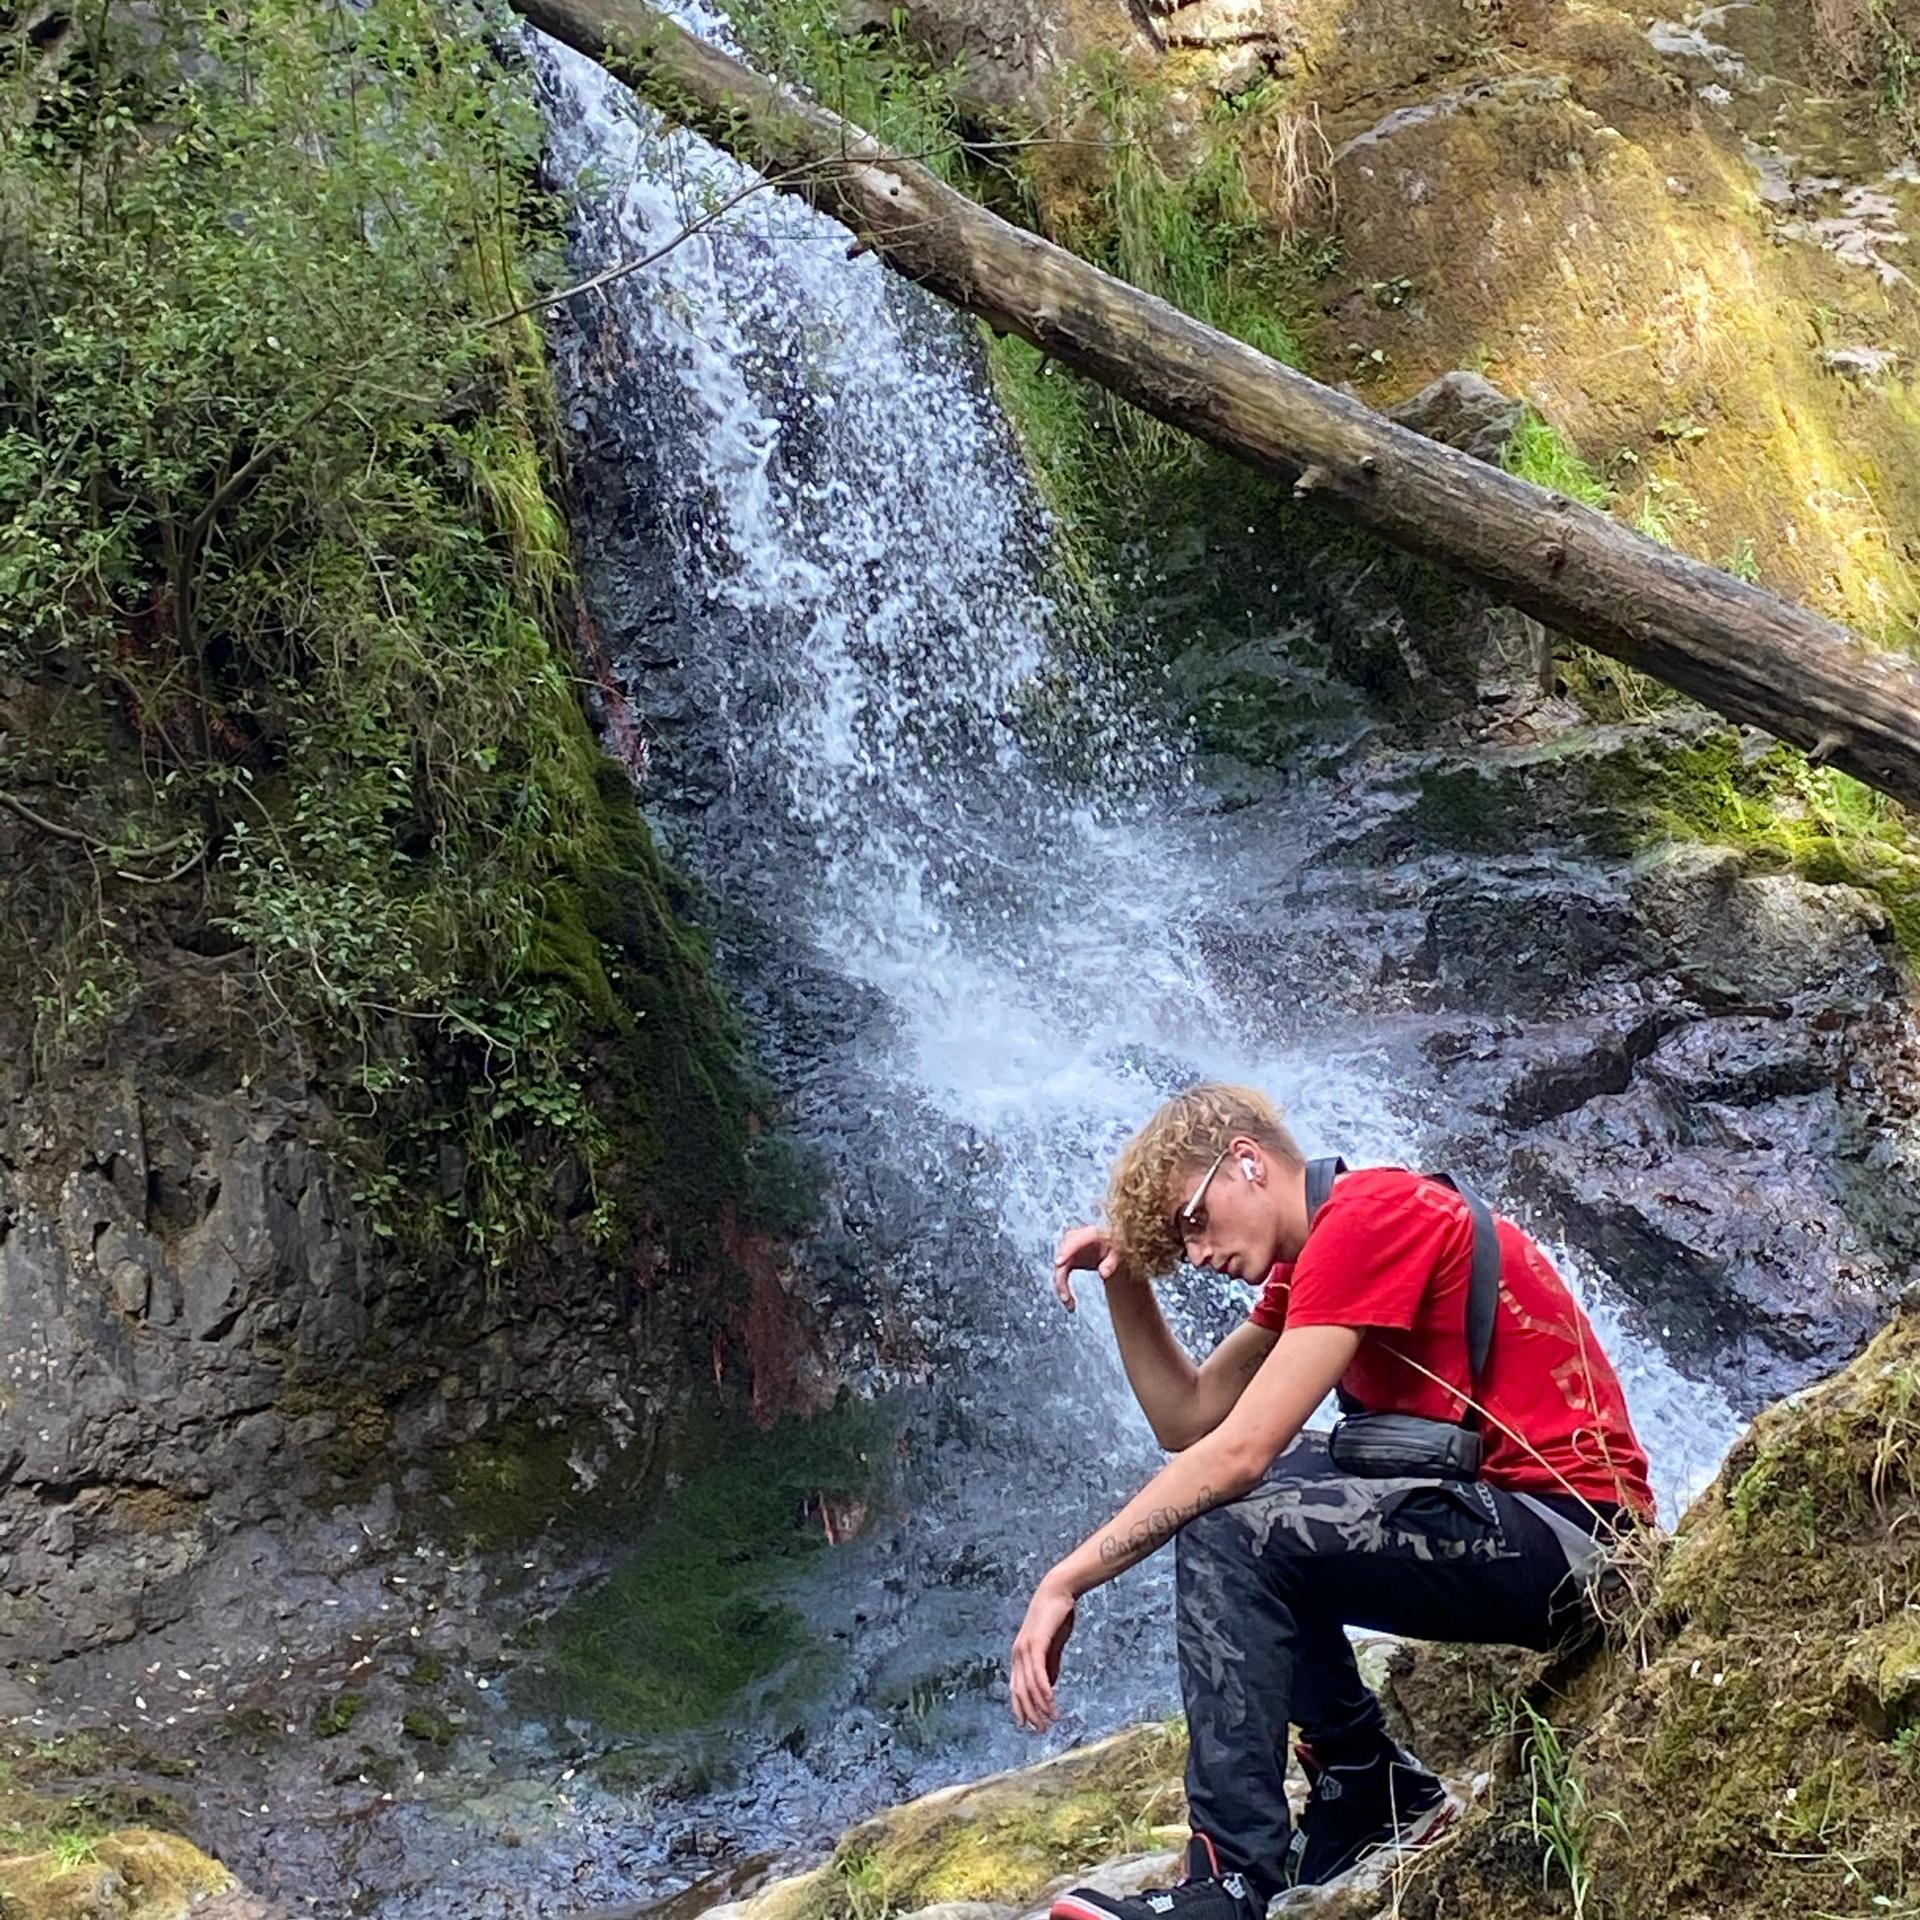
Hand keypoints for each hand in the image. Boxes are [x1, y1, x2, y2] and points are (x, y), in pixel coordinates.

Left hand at [1009, 1575, 1075, 1731]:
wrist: (1057, 1591)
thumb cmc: (1056, 1617)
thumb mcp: (1052, 1646)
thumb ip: (1049, 1666)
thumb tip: (1048, 1688)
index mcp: (1020, 1655)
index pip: (1016, 1688)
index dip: (1021, 1708)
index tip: (1029, 1726)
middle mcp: (1018, 1654)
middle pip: (1020, 1691)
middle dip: (1030, 1713)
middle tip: (1041, 1730)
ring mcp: (1025, 1648)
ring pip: (1029, 1685)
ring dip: (1040, 1705)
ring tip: (1051, 1719)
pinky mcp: (1036, 1643)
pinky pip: (1038, 1671)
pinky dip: (1044, 1689)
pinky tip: (1051, 1701)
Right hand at [1052, 1223, 1125, 1311]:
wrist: (1116, 1243)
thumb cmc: (1118, 1245)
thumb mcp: (1119, 1252)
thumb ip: (1111, 1262)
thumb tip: (1103, 1274)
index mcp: (1089, 1233)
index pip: (1074, 1241)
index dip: (1065, 1252)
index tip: (1058, 1263)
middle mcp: (1076, 1240)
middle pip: (1062, 1258)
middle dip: (1060, 1279)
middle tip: (1066, 1297)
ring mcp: (1071, 1250)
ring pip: (1059, 1268)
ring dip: (1061, 1287)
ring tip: (1069, 1304)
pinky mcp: (1070, 1259)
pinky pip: (1062, 1274)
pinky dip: (1064, 1287)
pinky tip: (1070, 1301)